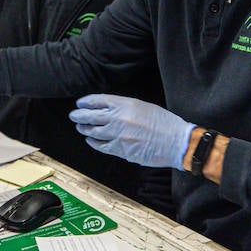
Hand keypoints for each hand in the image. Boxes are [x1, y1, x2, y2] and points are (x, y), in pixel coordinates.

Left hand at [69, 94, 194, 169]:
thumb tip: (109, 109)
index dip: (86, 102)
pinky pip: (101, 145)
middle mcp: (119, 118)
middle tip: (74, 115)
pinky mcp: (120, 149)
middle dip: (79, 115)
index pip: (98, 100)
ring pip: (93, 131)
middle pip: (91, 115)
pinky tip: (91, 140)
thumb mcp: (144, 106)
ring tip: (80, 127)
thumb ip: (125, 107)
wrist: (175, 142)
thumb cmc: (164, 123)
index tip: (81, 103)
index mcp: (126, 104)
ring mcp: (118, 135)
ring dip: (84, 129)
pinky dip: (93, 142)